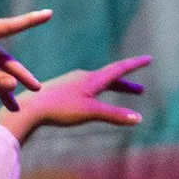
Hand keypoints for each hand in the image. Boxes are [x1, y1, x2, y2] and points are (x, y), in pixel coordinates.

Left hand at [0, 56, 148, 141]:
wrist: (30, 107)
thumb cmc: (60, 109)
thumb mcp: (90, 113)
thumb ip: (114, 115)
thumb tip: (138, 119)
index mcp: (93, 79)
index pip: (119, 69)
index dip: (135, 65)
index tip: (149, 59)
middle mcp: (83, 77)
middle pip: (109, 78)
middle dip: (125, 84)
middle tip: (140, 90)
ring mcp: (71, 82)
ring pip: (96, 84)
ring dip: (110, 88)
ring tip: (116, 93)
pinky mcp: (61, 90)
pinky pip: (84, 89)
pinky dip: (95, 92)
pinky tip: (88, 99)